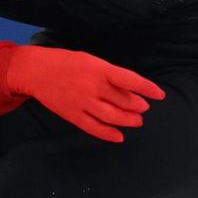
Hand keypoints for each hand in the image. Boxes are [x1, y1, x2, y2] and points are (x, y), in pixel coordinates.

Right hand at [0, 45, 165, 142]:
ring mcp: (83, 102)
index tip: (160, 95)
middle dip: (137, 106)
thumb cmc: (67, 63)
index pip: (130, 79)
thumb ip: (110, 76)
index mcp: (99, 69)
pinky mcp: (73, 115)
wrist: (37, 71)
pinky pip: (94, 128)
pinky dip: (108, 134)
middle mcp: (93, 86)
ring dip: (128, 120)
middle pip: (123, 101)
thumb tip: (131, 92)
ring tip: (137, 121)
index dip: (147, 88)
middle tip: (144, 109)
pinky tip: (119, 136)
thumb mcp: (91, 61)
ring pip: (112, 116)